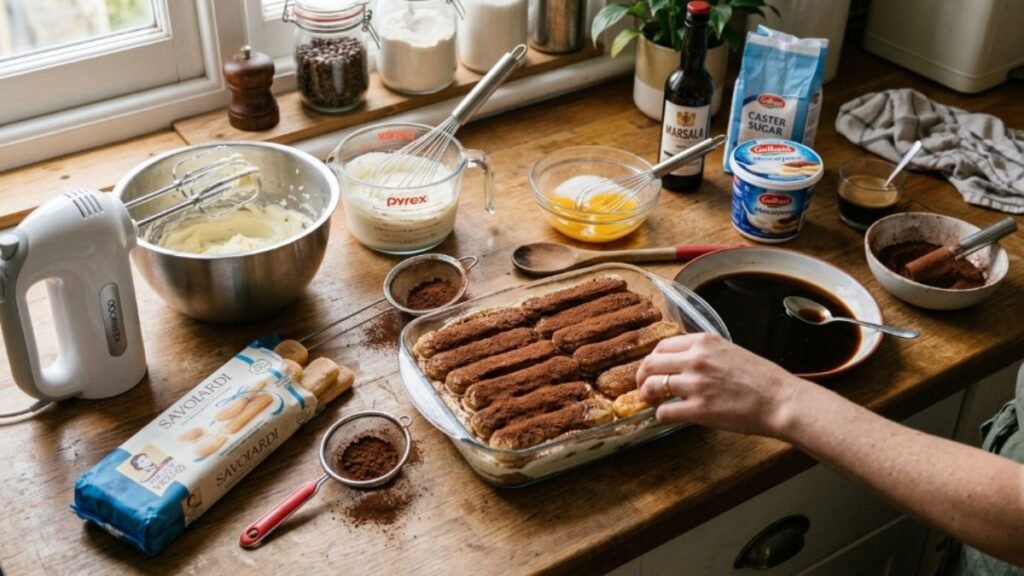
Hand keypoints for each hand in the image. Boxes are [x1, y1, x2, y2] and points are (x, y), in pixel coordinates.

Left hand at [635, 333, 807, 437]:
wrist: (780, 400)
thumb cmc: (761, 379)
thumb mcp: (730, 352)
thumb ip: (704, 353)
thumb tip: (683, 363)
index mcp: (704, 342)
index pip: (662, 345)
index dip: (652, 360)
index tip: (652, 369)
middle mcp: (696, 359)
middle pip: (651, 363)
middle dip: (642, 377)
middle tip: (644, 388)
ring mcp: (695, 384)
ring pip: (653, 386)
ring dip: (647, 395)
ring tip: (651, 402)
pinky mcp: (698, 409)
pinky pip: (664, 411)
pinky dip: (660, 415)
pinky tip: (667, 416)